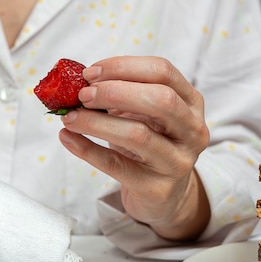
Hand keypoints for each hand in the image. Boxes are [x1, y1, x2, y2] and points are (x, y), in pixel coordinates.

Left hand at [58, 56, 210, 240]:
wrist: (163, 194)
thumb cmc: (149, 143)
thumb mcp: (142, 114)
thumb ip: (118, 95)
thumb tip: (76, 83)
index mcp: (190, 102)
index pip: (162, 71)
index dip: (123, 67)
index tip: (90, 73)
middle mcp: (192, 130)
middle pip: (160, 100)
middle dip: (115, 92)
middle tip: (82, 95)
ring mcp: (178, 161)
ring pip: (138, 135)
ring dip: (96, 122)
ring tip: (69, 117)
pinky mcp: (157, 188)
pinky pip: (116, 165)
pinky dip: (87, 149)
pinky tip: (68, 138)